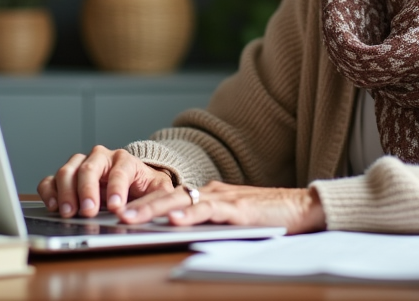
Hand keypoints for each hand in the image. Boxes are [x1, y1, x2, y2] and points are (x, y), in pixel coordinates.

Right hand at [37, 146, 173, 217]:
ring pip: (67, 171)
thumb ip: (153, 201)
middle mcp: (101, 158)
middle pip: (89, 168)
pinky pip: (50, 180)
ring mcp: (81, 165)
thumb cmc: (144, 186)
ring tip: (70, 212)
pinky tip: (54, 206)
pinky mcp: (66, 176)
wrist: (133, 180)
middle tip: (88, 211)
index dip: (117, 189)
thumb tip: (137, 216)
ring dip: (66, 192)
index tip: (115, 207)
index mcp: (125, 159)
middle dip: (87, 190)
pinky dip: (49, 192)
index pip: (120, 171)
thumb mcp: (157, 191)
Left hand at [118, 181, 326, 234]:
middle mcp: (213, 192)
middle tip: (114, 215)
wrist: (303, 207)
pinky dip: (191, 216)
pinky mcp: (239, 210)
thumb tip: (180, 226)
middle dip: (140, 206)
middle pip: (169, 197)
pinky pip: (210, 211)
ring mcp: (225, 199)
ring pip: (182, 201)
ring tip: (131, 218)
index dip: (145, 204)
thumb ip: (210, 218)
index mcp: (210, 194)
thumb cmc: (270, 215)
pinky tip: (175, 221)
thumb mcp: (232, 217)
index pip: (171, 197)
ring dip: (154, 210)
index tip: (121, 211)